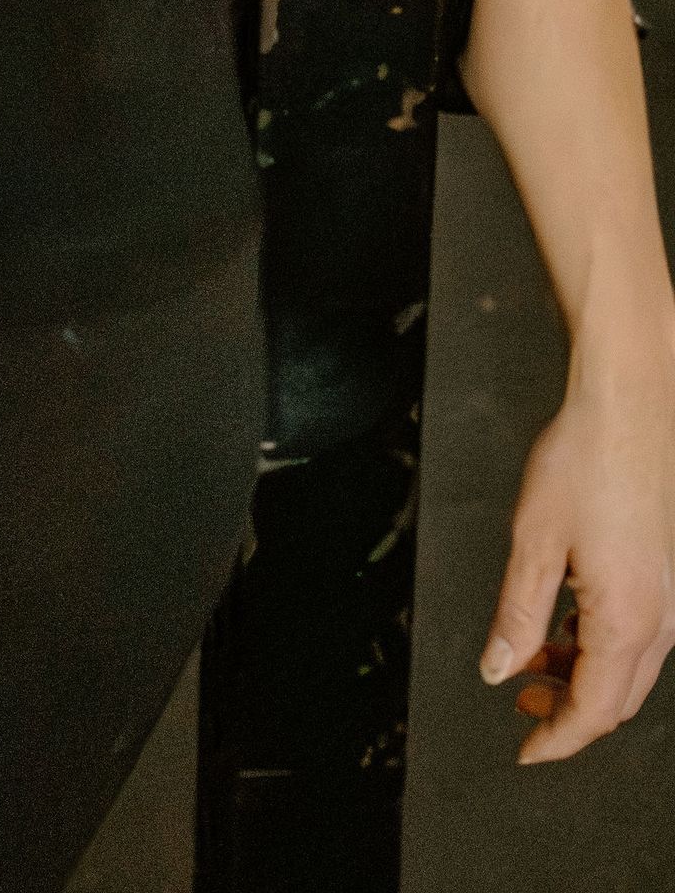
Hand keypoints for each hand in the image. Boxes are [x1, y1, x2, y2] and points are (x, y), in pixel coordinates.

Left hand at [479, 354, 674, 764]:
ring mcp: (669, 593)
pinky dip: (598, 641)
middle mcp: (660, 616)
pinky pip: (637, 631)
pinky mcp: (665, 569)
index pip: (595, 711)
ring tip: (532, 657)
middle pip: (618, 697)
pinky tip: (564, 619)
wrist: (628, 404)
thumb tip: (498, 671)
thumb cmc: (582, 462)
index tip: (525, 753)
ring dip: (582, 674)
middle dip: (569, 711)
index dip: (558, 739)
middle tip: (521, 703)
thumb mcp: (533, 542)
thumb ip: (516, 615)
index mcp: (627, 619)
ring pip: (629, 665)